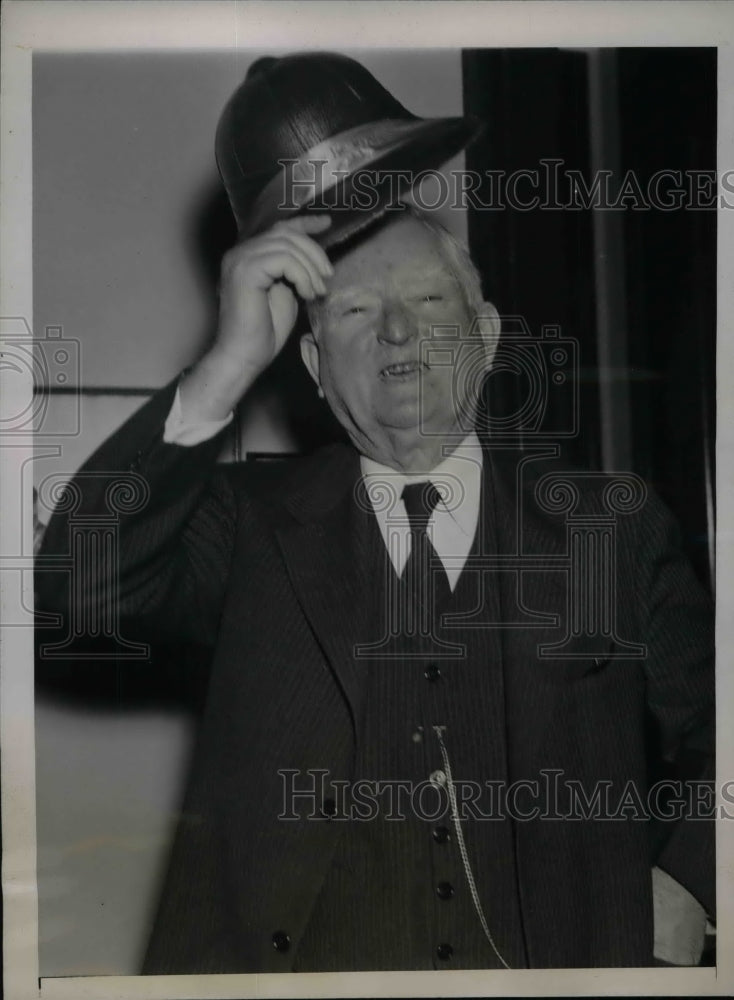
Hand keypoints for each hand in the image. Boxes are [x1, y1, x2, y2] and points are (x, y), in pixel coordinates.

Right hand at [214, 214, 332, 373]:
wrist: (246, 355)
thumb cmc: (265, 332)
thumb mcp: (286, 293)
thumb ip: (293, 272)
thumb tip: (312, 259)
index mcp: (249, 257)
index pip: (278, 228)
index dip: (304, 223)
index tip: (327, 223)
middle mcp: (240, 253)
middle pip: (286, 233)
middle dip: (314, 251)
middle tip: (328, 276)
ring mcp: (240, 260)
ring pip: (287, 245)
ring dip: (310, 268)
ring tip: (317, 292)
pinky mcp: (245, 271)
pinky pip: (283, 259)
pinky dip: (301, 275)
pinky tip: (306, 294)